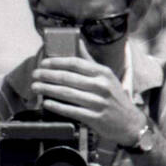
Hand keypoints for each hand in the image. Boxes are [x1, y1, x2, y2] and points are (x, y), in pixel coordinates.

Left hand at [30, 42, 146, 145]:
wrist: (130, 123)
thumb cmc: (115, 97)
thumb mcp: (107, 76)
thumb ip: (90, 61)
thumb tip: (77, 41)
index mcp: (103, 72)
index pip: (76, 63)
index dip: (57, 62)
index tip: (43, 63)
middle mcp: (101, 86)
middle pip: (68, 78)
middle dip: (48, 76)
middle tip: (35, 75)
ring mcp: (98, 103)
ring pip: (67, 94)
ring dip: (48, 90)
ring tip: (35, 87)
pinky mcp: (95, 118)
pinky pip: (72, 110)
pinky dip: (57, 106)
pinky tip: (47, 102)